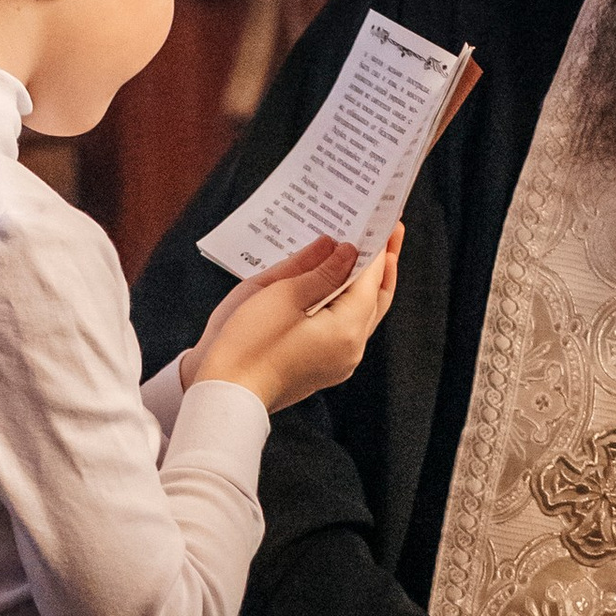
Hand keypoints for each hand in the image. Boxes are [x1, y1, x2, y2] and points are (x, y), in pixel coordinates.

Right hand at [186, 229, 398, 411]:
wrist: (225, 394)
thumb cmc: (248, 345)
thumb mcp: (282, 296)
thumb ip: (319, 270)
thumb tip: (344, 249)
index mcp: (346, 330)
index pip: (372, 279)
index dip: (378, 247)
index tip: (385, 221)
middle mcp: (352, 349)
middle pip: (377, 298)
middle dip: (384, 263)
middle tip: (390, 232)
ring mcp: (340, 361)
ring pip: (364, 314)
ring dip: (368, 283)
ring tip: (367, 253)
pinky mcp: (324, 366)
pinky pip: (347, 326)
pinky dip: (349, 301)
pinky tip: (338, 284)